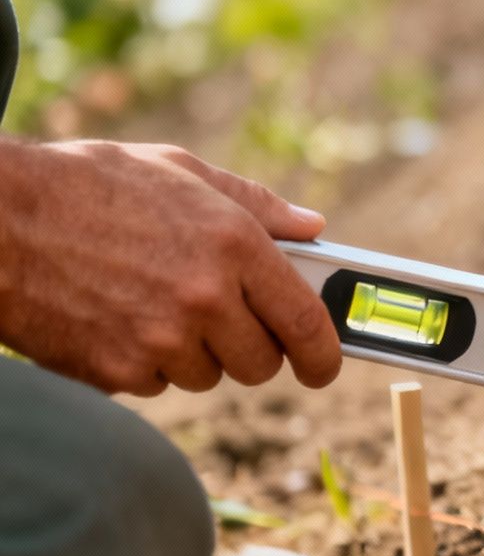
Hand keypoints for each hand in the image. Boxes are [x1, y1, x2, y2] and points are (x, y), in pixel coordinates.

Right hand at [0, 140, 342, 396]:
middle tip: (225, 319)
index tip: (325, 364)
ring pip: (208, 376)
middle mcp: (204, 298)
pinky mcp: (116, 371)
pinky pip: (156, 385)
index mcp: (233, 245)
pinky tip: (118, 320)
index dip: (324, 352)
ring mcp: (159, 340)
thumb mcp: (179, 171)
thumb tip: (312, 227)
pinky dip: (146, 364)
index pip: (306, 321)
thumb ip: (255, 203)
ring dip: (195, 354)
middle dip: (252, 348)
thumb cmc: (85, 185)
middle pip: (261, 363)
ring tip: (154, 303)